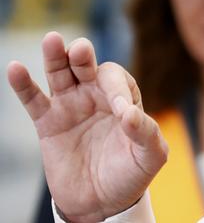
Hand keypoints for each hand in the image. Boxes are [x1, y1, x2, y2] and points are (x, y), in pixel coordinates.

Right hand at [6, 32, 167, 221]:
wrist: (103, 202)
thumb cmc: (131, 173)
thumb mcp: (150, 156)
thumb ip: (146, 133)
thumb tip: (130, 115)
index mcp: (124, 97)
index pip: (117, 80)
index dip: (118, 92)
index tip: (122, 117)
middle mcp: (96, 94)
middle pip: (87, 65)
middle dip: (83, 56)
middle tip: (81, 50)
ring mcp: (71, 106)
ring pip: (60, 73)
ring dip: (55, 57)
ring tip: (52, 40)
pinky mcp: (48, 123)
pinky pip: (33, 99)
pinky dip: (23, 84)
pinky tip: (15, 68)